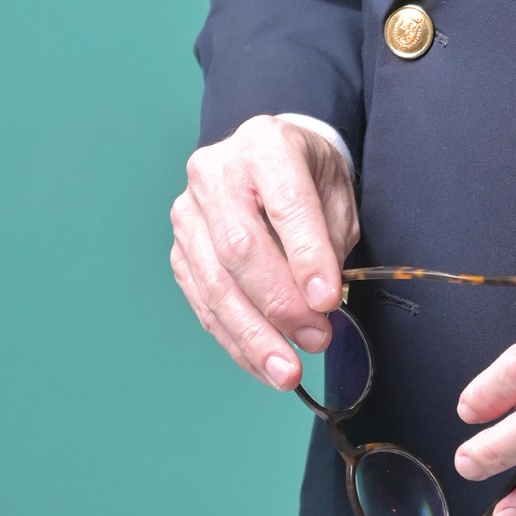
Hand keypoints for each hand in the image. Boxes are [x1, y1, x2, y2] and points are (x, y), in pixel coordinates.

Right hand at [170, 115, 360, 389]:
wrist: (270, 157)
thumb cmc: (308, 176)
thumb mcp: (336, 191)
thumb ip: (329, 240)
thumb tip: (317, 302)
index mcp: (264, 145)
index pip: (285, 204)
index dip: (306, 256)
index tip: (328, 301)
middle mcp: (215, 173)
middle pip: (239, 248)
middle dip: (279, 305)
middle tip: (316, 340)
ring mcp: (189, 212)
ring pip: (214, 283)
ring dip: (252, 335)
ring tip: (285, 371)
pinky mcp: (179, 249)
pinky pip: (202, 301)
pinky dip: (234, 338)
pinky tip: (259, 362)